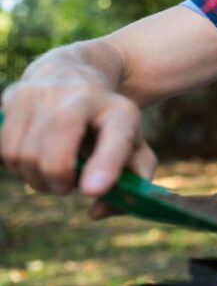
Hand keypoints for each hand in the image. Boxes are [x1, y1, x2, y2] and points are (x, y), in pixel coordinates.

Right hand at [1, 78, 155, 214]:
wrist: (76, 73)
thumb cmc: (106, 124)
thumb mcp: (134, 146)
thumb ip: (132, 183)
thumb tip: (97, 212)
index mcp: (120, 112)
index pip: (116, 137)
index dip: (105, 164)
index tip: (93, 189)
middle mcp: (82, 97)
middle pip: (56, 152)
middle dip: (58, 181)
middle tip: (67, 186)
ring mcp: (44, 93)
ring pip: (23, 155)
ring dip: (35, 177)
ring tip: (53, 170)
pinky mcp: (14, 95)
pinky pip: (3, 148)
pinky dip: (17, 165)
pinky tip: (35, 156)